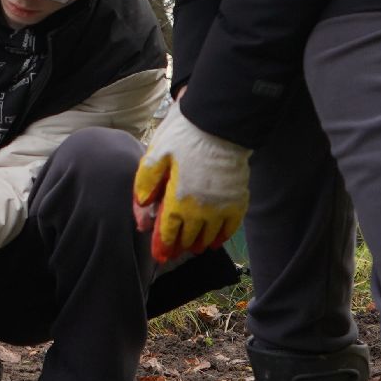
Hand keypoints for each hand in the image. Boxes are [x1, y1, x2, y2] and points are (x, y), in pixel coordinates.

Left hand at [133, 103, 249, 262]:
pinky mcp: (239, 200)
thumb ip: (146, 181)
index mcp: (178, 199)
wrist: (220, 125)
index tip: (159, 255)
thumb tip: (142, 204)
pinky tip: (216, 240)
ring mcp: (222, 206)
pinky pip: (231, 227)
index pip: (168, 230)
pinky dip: (222, 236)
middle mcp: (201, 209)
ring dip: (199, 244)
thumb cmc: (183, 136)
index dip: (162, 244)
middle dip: (179, 246)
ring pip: (210, 235)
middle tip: (173, 254)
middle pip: (189, 236)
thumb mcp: (155, 154)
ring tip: (193, 248)